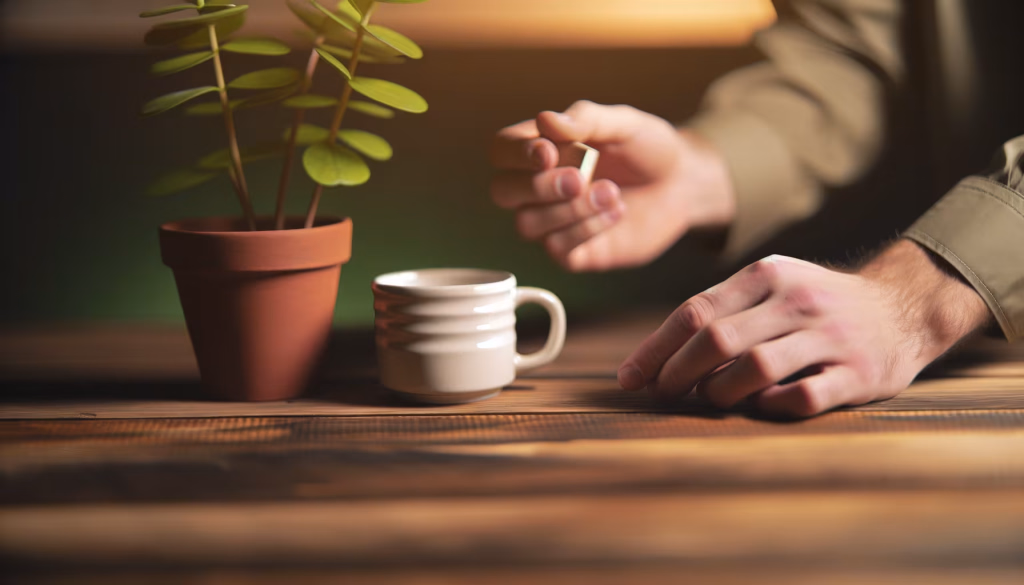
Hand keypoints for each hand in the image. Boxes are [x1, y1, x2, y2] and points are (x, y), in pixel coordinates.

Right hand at [490, 100, 734, 271]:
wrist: (683, 185)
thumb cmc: (648, 149)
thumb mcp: (624, 123)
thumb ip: (586, 120)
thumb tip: (545, 120)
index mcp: (541, 149)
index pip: (501, 150)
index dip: (515, 154)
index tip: (549, 152)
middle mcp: (538, 187)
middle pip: (503, 192)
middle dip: (537, 186)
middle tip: (580, 178)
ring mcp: (554, 222)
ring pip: (527, 225)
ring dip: (569, 210)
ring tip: (611, 192)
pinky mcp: (575, 252)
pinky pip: (559, 248)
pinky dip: (588, 228)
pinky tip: (616, 211)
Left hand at [617, 240, 990, 416]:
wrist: (901, 307)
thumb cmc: (813, 306)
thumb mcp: (770, 288)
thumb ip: (721, 313)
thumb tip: (655, 360)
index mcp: (766, 275)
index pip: (694, 312)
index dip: (655, 350)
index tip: (628, 379)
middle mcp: (796, 300)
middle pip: (716, 339)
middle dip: (677, 373)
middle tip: (664, 394)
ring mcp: (829, 336)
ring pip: (754, 368)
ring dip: (719, 392)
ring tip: (711, 400)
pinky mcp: (857, 372)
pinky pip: (801, 396)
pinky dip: (770, 406)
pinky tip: (760, 406)